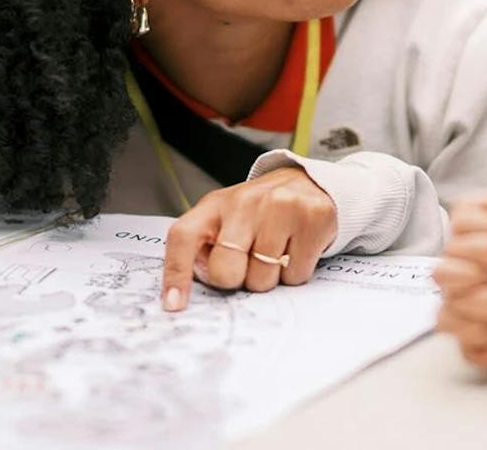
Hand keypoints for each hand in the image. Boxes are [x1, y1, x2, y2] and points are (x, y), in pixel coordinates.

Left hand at [160, 166, 336, 310]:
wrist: (306, 183)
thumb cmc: (259, 211)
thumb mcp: (225, 218)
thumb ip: (206, 247)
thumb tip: (186, 292)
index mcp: (215, 204)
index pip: (184, 236)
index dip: (176, 273)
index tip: (174, 304)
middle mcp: (245, 202)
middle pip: (225, 271)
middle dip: (237, 279)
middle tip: (248, 263)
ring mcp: (280, 207)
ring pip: (263, 280)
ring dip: (269, 277)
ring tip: (276, 251)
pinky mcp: (312, 218)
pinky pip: (296, 275)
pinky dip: (295, 272)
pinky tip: (295, 248)